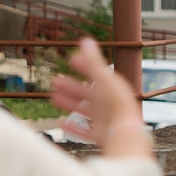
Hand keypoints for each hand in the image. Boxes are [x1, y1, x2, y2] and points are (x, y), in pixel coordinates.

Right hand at [47, 38, 151, 160]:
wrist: (123, 133)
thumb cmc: (114, 104)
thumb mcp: (102, 79)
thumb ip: (93, 61)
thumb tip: (85, 40)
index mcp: (113, 88)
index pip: (97, 73)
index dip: (84, 66)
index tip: (71, 60)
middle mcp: (110, 103)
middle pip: (88, 93)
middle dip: (71, 86)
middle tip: (55, 81)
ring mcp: (106, 119)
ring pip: (85, 110)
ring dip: (70, 103)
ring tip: (53, 98)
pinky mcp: (102, 135)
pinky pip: (85, 130)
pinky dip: (74, 127)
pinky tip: (61, 123)